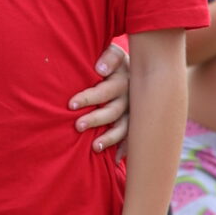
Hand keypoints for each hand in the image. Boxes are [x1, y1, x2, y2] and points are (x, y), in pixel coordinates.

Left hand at [69, 42, 128, 156]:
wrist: (145, 68)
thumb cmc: (115, 62)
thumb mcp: (114, 54)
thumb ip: (109, 57)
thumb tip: (100, 68)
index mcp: (123, 80)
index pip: (104, 91)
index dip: (89, 98)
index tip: (70, 104)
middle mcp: (130, 97)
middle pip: (113, 111)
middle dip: (95, 119)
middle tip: (77, 126)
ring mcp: (135, 112)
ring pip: (124, 127)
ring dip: (109, 137)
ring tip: (94, 146)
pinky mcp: (138, 122)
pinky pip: (133, 138)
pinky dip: (125, 149)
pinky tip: (115, 160)